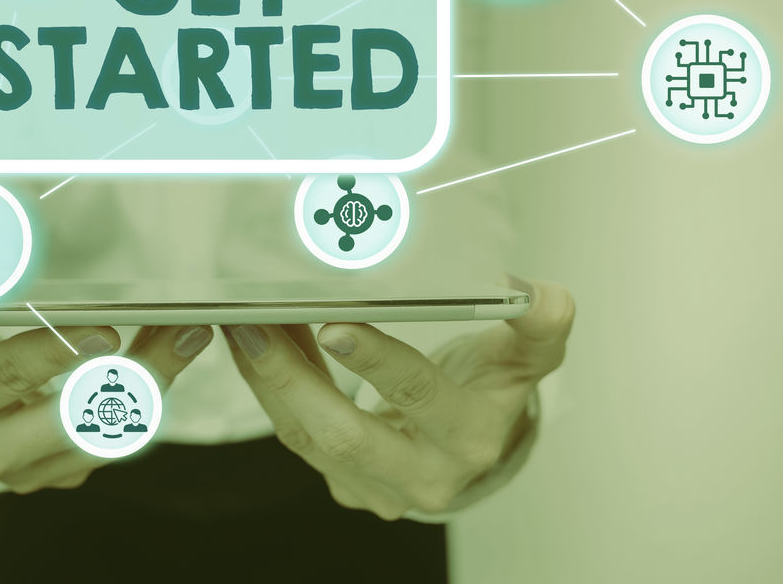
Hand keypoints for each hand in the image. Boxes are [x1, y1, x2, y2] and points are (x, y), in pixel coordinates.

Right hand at [0, 296, 212, 492]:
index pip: (3, 381)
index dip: (52, 356)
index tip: (102, 327)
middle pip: (64, 419)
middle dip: (117, 376)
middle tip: (168, 332)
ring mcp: (29, 470)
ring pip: (101, 436)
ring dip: (150, 383)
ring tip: (185, 332)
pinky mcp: (61, 472)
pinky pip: (114, 438)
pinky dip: (151, 393)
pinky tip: (177, 346)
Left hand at [223, 279, 573, 518]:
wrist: (478, 448)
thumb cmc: (492, 389)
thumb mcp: (527, 357)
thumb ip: (538, 325)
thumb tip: (539, 294)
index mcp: (470, 436)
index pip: (418, 396)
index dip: (375, 361)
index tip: (332, 322)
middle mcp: (424, 474)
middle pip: (345, 433)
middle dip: (293, 377)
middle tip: (256, 325)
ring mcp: (379, 488)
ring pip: (308, 437)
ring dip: (269, 378)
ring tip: (243, 326)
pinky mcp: (346, 486)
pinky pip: (297, 437)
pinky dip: (271, 388)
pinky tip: (255, 345)